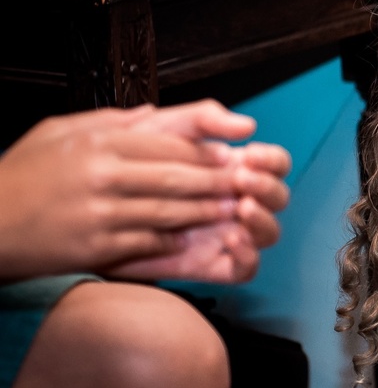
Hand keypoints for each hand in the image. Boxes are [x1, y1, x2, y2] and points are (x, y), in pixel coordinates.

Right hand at [0, 107, 239, 279]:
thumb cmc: (22, 177)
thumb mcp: (59, 132)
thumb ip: (109, 121)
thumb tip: (153, 113)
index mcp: (99, 143)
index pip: (169, 144)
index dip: (205, 151)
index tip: (229, 154)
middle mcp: (103, 175)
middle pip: (178, 178)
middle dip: (217, 182)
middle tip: (244, 184)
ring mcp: (102, 213)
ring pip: (170, 211)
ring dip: (205, 213)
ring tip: (229, 211)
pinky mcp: (97, 246)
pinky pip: (148, 241)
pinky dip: (172, 240)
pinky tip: (187, 238)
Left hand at [121, 101, 291, 282]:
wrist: (90, 209)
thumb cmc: (124, 168)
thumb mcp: (161, 131)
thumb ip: (202, 118)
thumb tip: (246, 124)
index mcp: (231, 169)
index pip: (272, 164)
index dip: (272, 160)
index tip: (253, 156)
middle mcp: (235, 201)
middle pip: (277, 198)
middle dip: (268, 188)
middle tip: (241, 181)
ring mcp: (226, 233)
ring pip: (268, 233)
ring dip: (263, 220)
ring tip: (241, 209)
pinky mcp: (211, 263)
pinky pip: (246, 268)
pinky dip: (248, 256)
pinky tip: (232, 240)